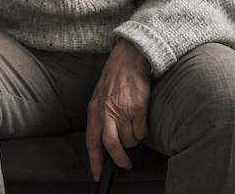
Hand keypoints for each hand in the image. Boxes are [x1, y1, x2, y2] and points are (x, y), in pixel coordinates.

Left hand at [86, 38, 150, 180]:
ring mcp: (122, 110)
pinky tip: (141, 118)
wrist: (128, 59)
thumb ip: (101, 117)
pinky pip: (142, 131)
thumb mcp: (100, 97)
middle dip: (119, 159)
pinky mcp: (137, 108)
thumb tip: (106, 142)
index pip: (91, 140)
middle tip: (126, 164)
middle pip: (111, 145)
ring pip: (130, 140)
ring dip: (134, 139)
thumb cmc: (114, 79)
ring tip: (134, 127)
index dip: (94, 160)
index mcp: (94, 110)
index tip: (97, 174)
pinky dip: (143, 130)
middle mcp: (106, 112)